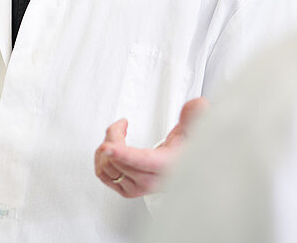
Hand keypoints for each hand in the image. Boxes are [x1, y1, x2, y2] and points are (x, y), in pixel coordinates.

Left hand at [94, 97, 209, 197]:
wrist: (181, 167)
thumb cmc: (184, 149)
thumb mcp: (193, 130)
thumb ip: (194, 116)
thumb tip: (196, 105)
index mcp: (167, 166)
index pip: (143, 162)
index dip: (123, 154)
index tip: (107, 146)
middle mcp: (151, 181)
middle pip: (119, 159)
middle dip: (114, 136)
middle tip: (122, 125)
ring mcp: (138, 187)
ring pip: (107, 167)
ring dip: (106, 145)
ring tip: (118, 133)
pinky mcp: (127, 190)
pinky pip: (103, 175)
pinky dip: (100, 159)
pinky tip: (109, 149)